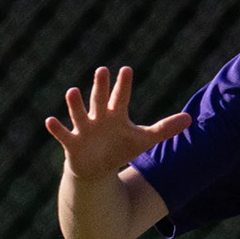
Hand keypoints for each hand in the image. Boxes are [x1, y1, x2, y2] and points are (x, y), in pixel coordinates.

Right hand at [44, 63, 186, 179]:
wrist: (97, 169)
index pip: (120, 97)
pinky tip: (49, 120)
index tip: (126, 70)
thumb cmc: (120, 148)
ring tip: (72, 91)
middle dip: (100, 86)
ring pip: (79, 114)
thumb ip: (165, 129)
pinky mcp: (72, 143)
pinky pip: (63, 134)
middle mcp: (98, 118)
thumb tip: (190, 118)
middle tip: (102, 70)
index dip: (123, 85)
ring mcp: (84, 129)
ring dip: (76, 104)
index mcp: (115, 115)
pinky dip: (56, 128)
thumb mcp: (144, 140)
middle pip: (99, 99)